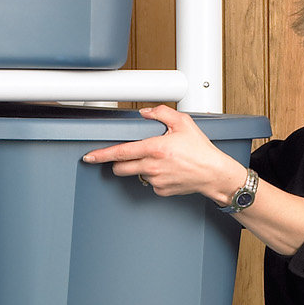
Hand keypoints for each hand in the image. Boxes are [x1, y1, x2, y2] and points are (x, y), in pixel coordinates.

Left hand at [82, 105, 251, 204]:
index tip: (89, 157)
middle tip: (129, 156)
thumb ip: (161, 113)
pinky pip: (148, 182)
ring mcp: (155, 181)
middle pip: (120, 168)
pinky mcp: (160, 191)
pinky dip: (153, 176)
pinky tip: (167, 170)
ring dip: (139, 167)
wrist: (214, 173)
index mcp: (155, 148)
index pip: (120, 152)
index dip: (101, 155)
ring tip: (158, 160)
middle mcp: (152, 166)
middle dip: (118, 162)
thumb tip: (145, 113)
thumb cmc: (201, 149)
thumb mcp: (184, 123)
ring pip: (135, 174)